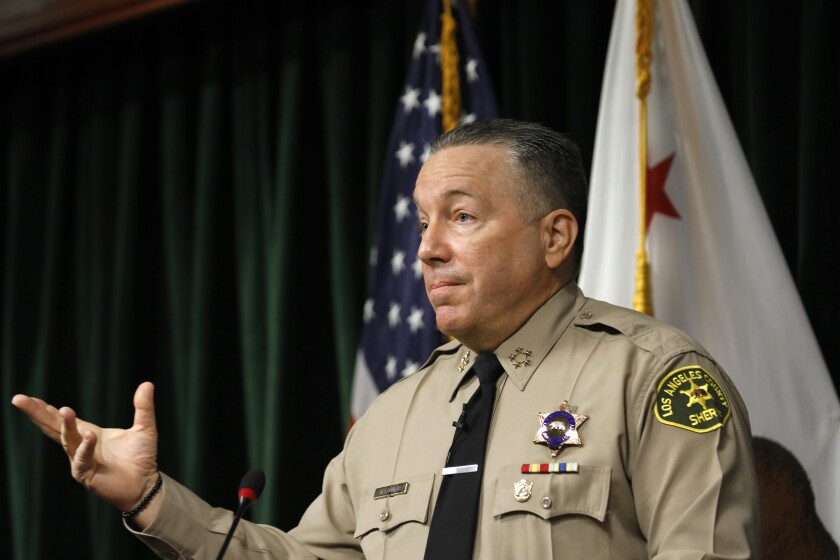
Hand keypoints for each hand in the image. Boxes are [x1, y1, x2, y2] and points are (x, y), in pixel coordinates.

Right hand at [11, 382, 159, 512]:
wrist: (145, 485)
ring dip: (65, 426)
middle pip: (52, 427)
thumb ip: (143, 407)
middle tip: (19, 399)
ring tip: (65, 410)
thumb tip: (147, 384)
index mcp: (87, 433)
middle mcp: (79, 446)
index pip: (61, 419)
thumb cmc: (141, 458)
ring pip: (67, 441)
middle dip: (36, 413)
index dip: (45, 408)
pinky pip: (81, 459)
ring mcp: (80, 461)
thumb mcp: (144, 427)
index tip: (29, 397)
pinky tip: (88, 435)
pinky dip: (84, 447)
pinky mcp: (86, 474)